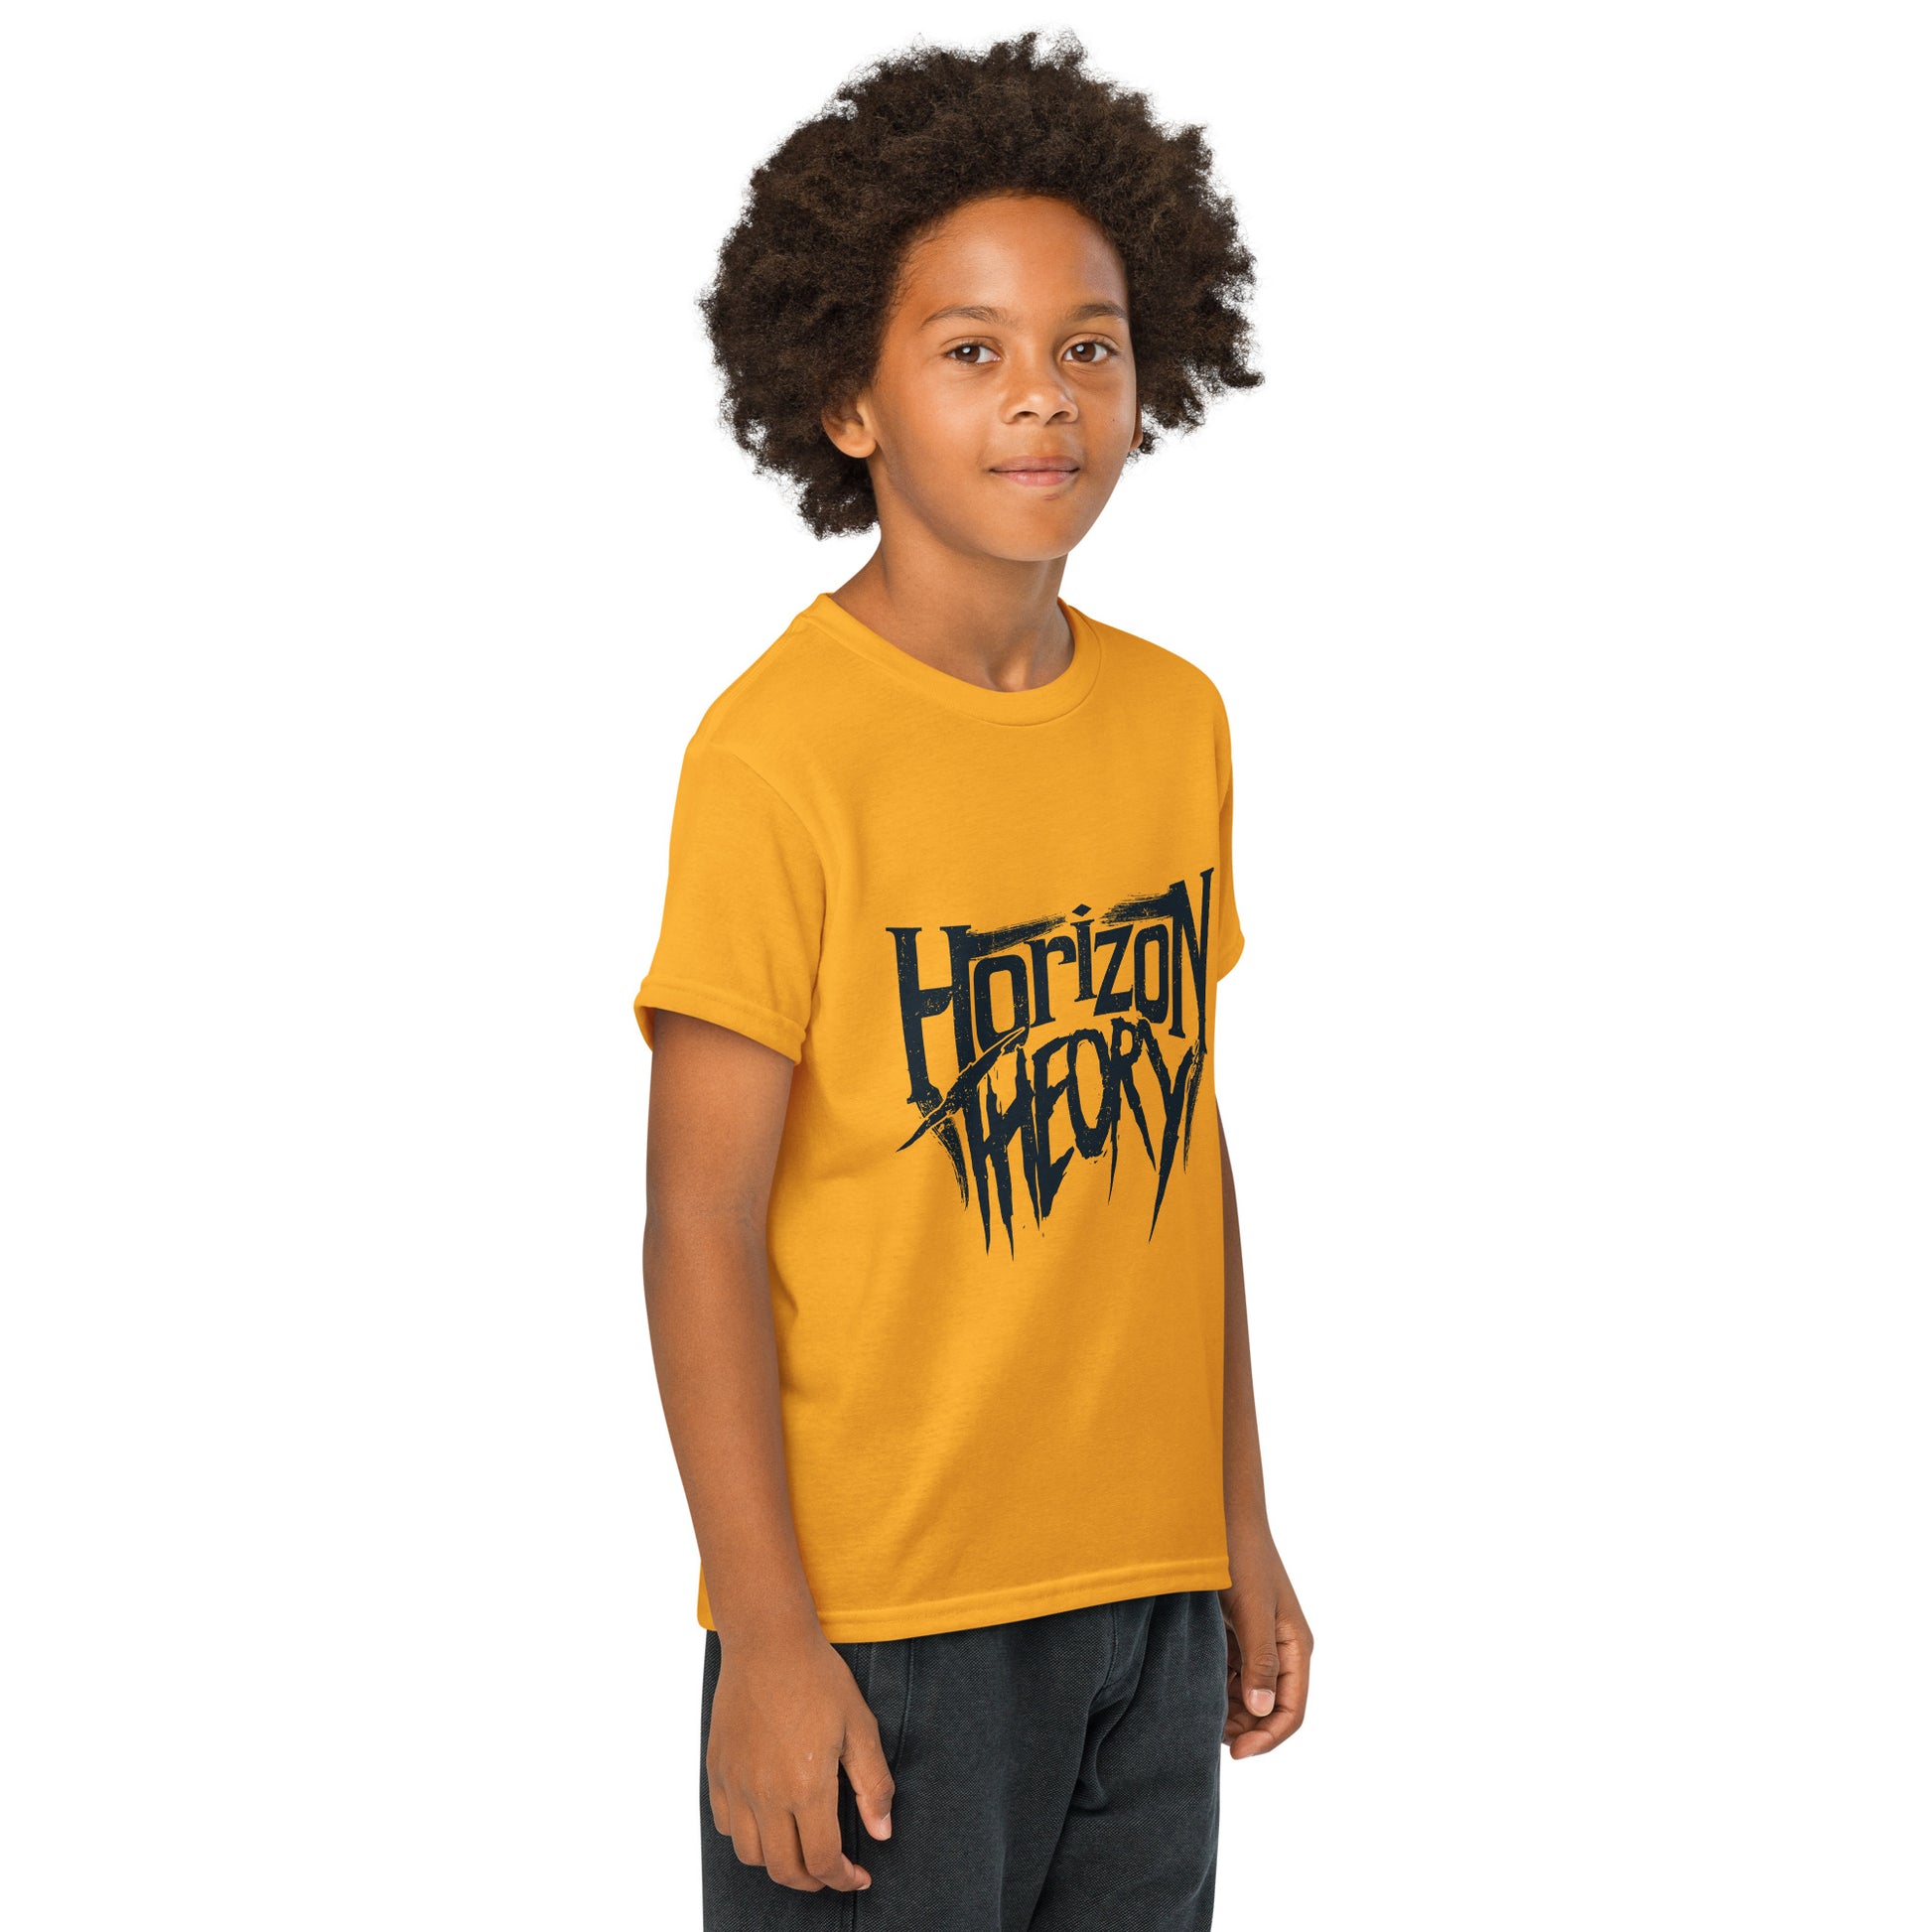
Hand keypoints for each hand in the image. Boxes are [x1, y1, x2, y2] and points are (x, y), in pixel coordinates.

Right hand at [706, 1625, 895, 1889]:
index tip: (858, 1875)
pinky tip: (767, 1821)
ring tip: (799, 1848)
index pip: (822, 1859)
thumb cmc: (817, 1677)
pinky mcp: (717, 1770)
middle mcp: (766, 1793)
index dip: (843, 1878)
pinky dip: (746, 1837)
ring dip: (777, 1863)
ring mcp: (736, 1783)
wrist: (768, 1641)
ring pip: (750, 1854)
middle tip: (830, 1870)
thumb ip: (873, 1785)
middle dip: (812, 1881)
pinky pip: (725, 1825)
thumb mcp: (860, 1726)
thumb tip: (882, 1833)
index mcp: (806, 1786)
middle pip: (784, 1868)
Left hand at [1218, 1521, 1312, 1758]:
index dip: (1267, 1738)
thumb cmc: (1241, 1557)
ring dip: (1227, 1709)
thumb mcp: (1253, 1609)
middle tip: (1207, 1733)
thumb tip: (1262, 1711)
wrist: (1219, 1516)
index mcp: (1295, 1646)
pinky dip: (1215, 1685)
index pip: (1290, 1710)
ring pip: (1246, 1694)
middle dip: (1243, 1727)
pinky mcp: (1235, 1632)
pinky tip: (1192, 1687)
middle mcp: (1280, 1648)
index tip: (1235, 1753)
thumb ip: (1259, 1659)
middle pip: (1268, 1708)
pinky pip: (1229, 1672)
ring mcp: (1257, 1640)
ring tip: (1197, 1714)